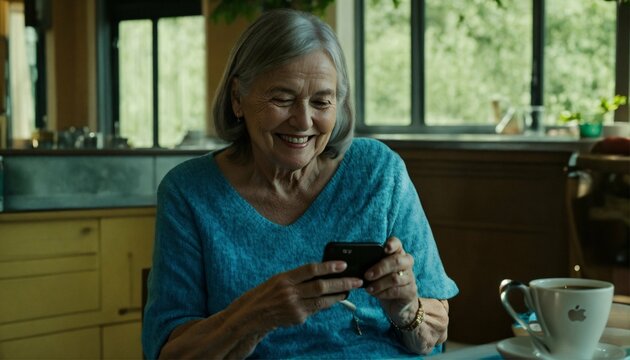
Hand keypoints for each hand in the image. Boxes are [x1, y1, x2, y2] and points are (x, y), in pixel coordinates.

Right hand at [227, 261, 362, 332]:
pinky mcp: (297, 318)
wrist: (252, 316)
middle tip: (357, 281)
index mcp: (285, 278)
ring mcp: (293, 307)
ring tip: (349, 290)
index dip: (328, 266)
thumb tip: (323, 274)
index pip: (310, 269)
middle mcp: (289, 292)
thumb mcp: (279, 280)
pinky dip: (325, 305)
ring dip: (338, 296)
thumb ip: (299, 278)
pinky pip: (315, 310)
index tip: (343, 264)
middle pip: (321, 286)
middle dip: (342, 283)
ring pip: (322, 300)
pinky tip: (333, 300)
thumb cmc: (267, 294)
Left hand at [364, 236, 418, 322]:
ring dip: (379, 284)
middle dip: (380, 268)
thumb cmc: (383, 283)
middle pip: (397, 261)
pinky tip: (376, 294)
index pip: (397, 244)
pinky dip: (384, 293)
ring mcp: (410, 277)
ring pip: (395, 278)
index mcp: (397, 254)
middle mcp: (406, 263)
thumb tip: (354, 264)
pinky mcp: (410, 290)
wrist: (397, 303)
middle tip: (367, 275)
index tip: (385, 248)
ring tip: (369, 289)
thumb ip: (370, 265)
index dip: (392, 244)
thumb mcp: (376, 272)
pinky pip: (397, 291)